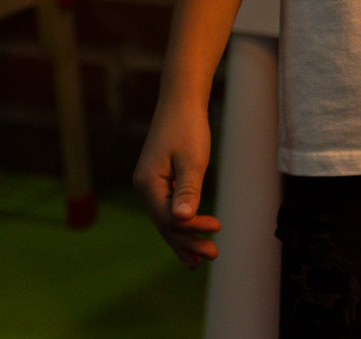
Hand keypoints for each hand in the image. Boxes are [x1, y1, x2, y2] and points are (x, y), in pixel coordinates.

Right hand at [134, 108, 219, 266]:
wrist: (182, 100)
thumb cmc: (188, 126)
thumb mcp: (191, 159)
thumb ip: (187, 190)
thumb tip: (182, 220)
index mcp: (147, 184)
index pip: (167, 218)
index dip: (190, 229)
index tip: (216, 229)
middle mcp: (144, 187)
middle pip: (164, 224)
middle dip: (187, 241)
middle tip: (212, 255)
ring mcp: (150, 185)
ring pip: (165, 220)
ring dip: (183, 238)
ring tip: (200, 259)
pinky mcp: (159, 180)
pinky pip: (167, 209)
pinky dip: (179, 224)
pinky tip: (190, 236)